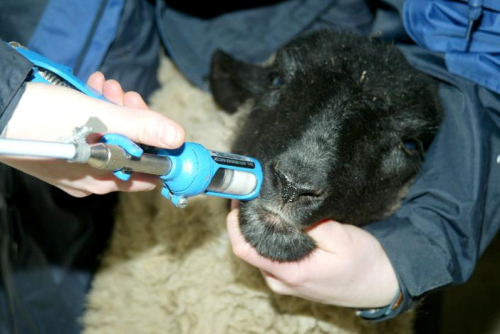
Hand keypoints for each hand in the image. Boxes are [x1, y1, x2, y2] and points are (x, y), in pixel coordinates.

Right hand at [1, 72, 184, 196]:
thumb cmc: (45, 119)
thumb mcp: (100, 118)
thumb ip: (141, 127)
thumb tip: (178, 137)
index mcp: (104, 179)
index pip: (149, 171)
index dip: (159, 146)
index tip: (159, 122)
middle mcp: (90, 179)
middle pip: (129, 149)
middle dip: (132, 118)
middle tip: (125, 94)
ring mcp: (74, 167)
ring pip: (109, 137)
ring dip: (113, 108)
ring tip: (105, 86)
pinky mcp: (60, 152)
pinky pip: (88, 133)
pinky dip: (93, 111)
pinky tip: (90, 88)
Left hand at [227, 201, 398, 308]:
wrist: (382, 284)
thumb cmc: (364, 262)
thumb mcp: (341, 237)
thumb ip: (309, 224)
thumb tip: (282, 206)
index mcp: (289, 273)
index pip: (244, 249)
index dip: (235, 222)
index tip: (239, 198)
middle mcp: (282, 281)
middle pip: (250, 249)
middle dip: (249, 221)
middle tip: (256, 193)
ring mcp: (287, 282)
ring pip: (261, 252)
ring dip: (260, 229)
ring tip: (268, 204)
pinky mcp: (294, 279)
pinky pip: (273, 257)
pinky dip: (271, 238)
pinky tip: (281, 222)